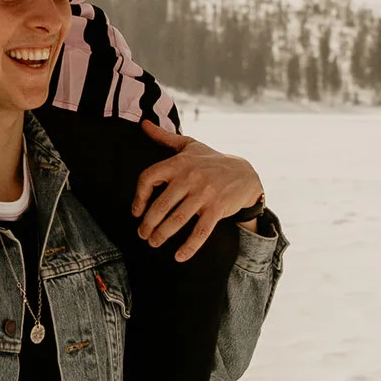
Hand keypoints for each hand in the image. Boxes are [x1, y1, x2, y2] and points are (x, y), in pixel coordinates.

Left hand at [130, 129, 262, 262]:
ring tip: (154, 243)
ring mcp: (204, 194)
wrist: (245, 173)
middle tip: (142, 234)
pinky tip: (179, 257)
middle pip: (160, 205)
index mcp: (178, 162)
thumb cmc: (210, 160)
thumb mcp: (189, 145)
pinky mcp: (217, 208)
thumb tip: (143, 123)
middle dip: (148, 223)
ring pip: (177, 220)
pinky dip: (189, 247)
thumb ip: (164, 137)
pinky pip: (200, 232)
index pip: (148, 178)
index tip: (136, 211)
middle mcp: (189, 177)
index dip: (139, 197)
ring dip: (162, 235)